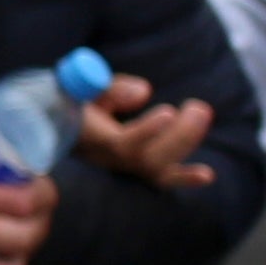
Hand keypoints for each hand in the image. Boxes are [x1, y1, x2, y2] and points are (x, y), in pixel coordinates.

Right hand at [68, 67, 219, 190]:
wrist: (59, 123)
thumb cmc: (75, 100)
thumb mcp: (84, 85)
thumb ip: (113, 87)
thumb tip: (145, 92)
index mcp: (92, 138)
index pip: (121, 144)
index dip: (147, 132)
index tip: (169, 111)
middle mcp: (109, 159)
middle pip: (147, 158)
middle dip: (179, 135)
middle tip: (198, 107)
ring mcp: (124, 167)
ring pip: (157, 168)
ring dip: (185, 142)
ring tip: (200, 110)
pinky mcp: (137, 169)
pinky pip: (160, 179)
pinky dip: (184, 178)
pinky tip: (207, 175)